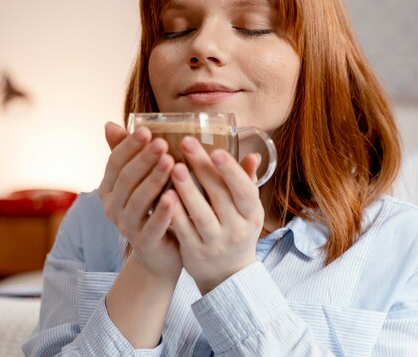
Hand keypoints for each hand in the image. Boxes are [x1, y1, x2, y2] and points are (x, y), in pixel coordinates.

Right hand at [98, 122, 181, 276]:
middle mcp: (113, 207)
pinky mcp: (144, 242)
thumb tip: (110, 124)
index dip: (129, 146)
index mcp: (109, 188)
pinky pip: (153, 225)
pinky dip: (162, 211)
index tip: (147, 130)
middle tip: (162, 143)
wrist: (160, 253)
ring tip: (171, 163)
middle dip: (144, 159)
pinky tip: (174, 196)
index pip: (115, 162)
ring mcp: (127, 226)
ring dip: (154, 180)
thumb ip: (128, 154)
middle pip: (127, 179)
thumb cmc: (153, 207)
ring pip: (138, 200)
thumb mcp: (141, 180)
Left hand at [168, 136, 263, 293]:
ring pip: (201, 214)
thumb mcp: (247, 209)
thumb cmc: (235, 229)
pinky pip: (183, 229)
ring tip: (173, 166)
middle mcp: (237, 229)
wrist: (227, 274)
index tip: (216, 150)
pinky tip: (163, 194)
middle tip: (186, 144)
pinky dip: (174, 212)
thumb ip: (246, 181)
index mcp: (252, 214)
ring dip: (187, 189)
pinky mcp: (195, 252)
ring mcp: (216, 243)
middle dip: (203, 169)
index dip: (232, 171)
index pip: (245, 190)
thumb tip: (254, 155)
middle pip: (221, 196)